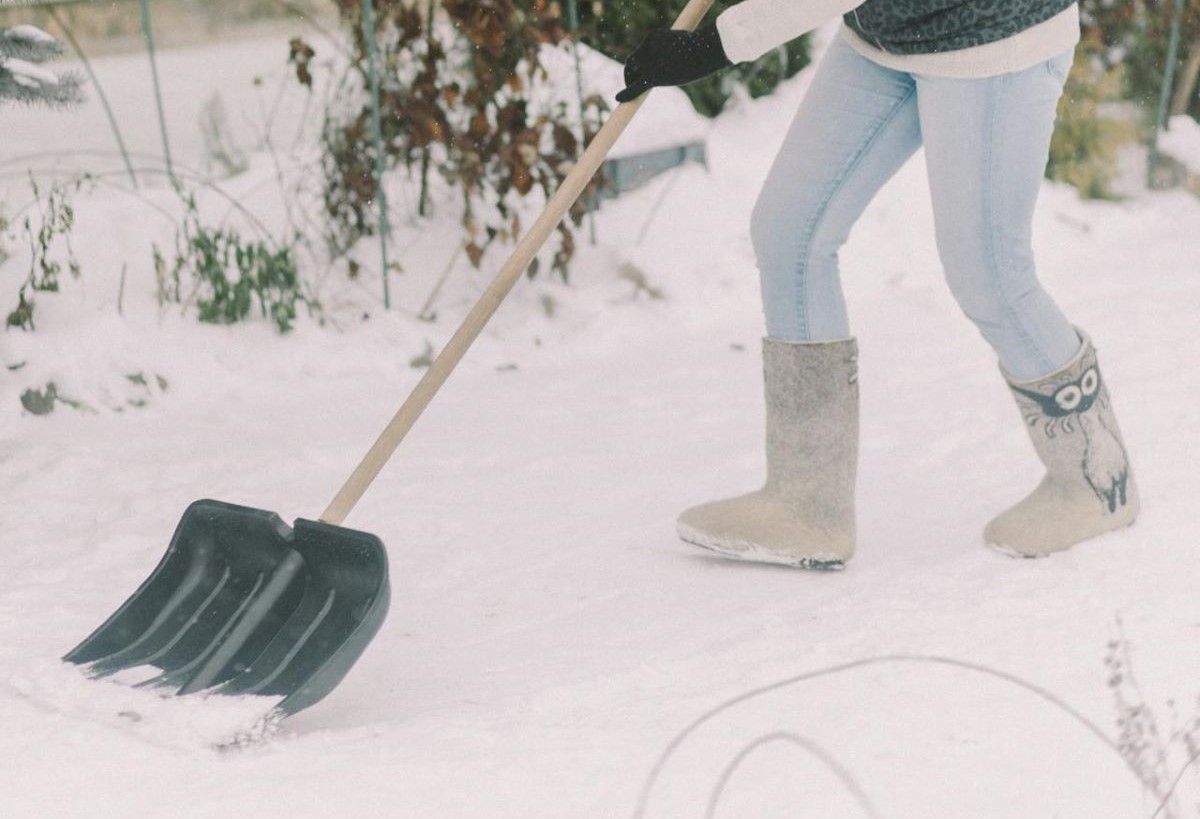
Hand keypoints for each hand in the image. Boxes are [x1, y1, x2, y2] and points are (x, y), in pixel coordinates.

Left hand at [616, 23, 731, 102]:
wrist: (704, 51)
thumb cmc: (700, 48)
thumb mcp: (682, 45)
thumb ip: (671, 52)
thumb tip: (674, 65)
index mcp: (653, 37)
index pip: (641, 51)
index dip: (638, 62)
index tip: (639, 70)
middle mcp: (647, 48)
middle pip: (632, 61)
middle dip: (630, 73)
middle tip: (632, 81)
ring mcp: (650, 62)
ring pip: (633, 73)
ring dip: (630, 81)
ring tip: (630, 90)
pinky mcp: (654, 76)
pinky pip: (636, 86)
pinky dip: (627, 93)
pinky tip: (618, 99)